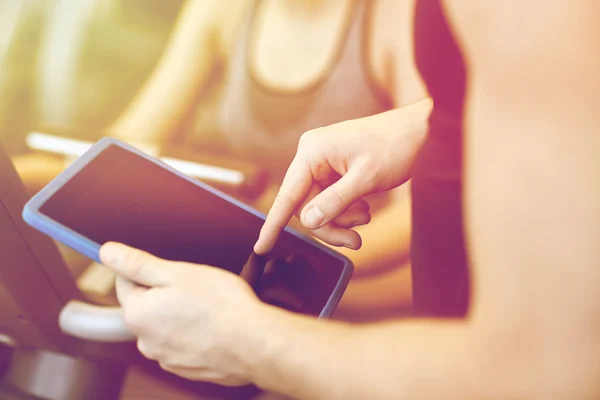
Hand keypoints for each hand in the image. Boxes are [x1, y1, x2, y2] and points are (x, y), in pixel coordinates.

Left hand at [100, 242, 266, 385]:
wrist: (254, 342)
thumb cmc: (221, 304)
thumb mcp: (177, 272)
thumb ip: (137, 263)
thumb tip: (107, 252)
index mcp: (138, 314)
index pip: (125, 282)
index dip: (148, 269)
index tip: (171, 268)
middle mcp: (145, 341)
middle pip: (148, 305)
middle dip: (167, 293)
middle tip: (196, 287)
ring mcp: (166, 358)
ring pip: (167, 325)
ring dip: (181, 314)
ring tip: (209, 307)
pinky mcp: (186, 368)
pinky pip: (183, 343)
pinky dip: (194, 334)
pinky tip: (214, 326)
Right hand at [254, 103, 429, 253]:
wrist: (420, 131)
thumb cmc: (395, 146)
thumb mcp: (365, 178)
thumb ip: (335, 202)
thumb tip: (308, 221)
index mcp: (312, 152)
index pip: (287, 194)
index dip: (274, 224)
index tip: (261, 247)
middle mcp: (313, 156)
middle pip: (307, 206)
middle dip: (330, 225)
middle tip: (355, 241)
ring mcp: (323, 163)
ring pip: (320, 207)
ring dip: (341, 219)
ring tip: (365, 218)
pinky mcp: (335, 170)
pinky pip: (331, 200)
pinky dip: (346, 211)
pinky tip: (364, 209)